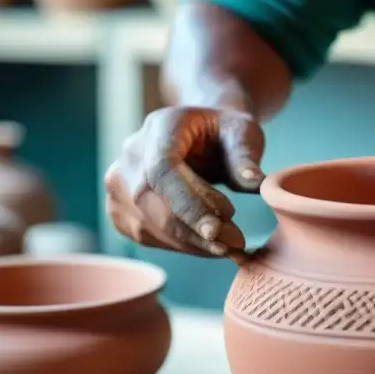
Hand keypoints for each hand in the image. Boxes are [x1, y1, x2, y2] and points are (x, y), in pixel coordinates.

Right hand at [104, 106, 265, 256]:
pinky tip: (208, 246)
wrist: (203, 135)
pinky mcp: (121, 206)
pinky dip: (179, 246)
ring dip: (189, 243)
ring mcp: (120, 181)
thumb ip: (246, 155)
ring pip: (147, 224)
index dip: (187, 204)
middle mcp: (131, 152)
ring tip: (228, 246)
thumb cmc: (226, 133)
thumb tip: (254, 182)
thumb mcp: (244, 133)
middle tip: (235, 243)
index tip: (218, 230)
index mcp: (160, 127)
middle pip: (150, 201)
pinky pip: (145, 234)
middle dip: (193, 230)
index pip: (162, 170)